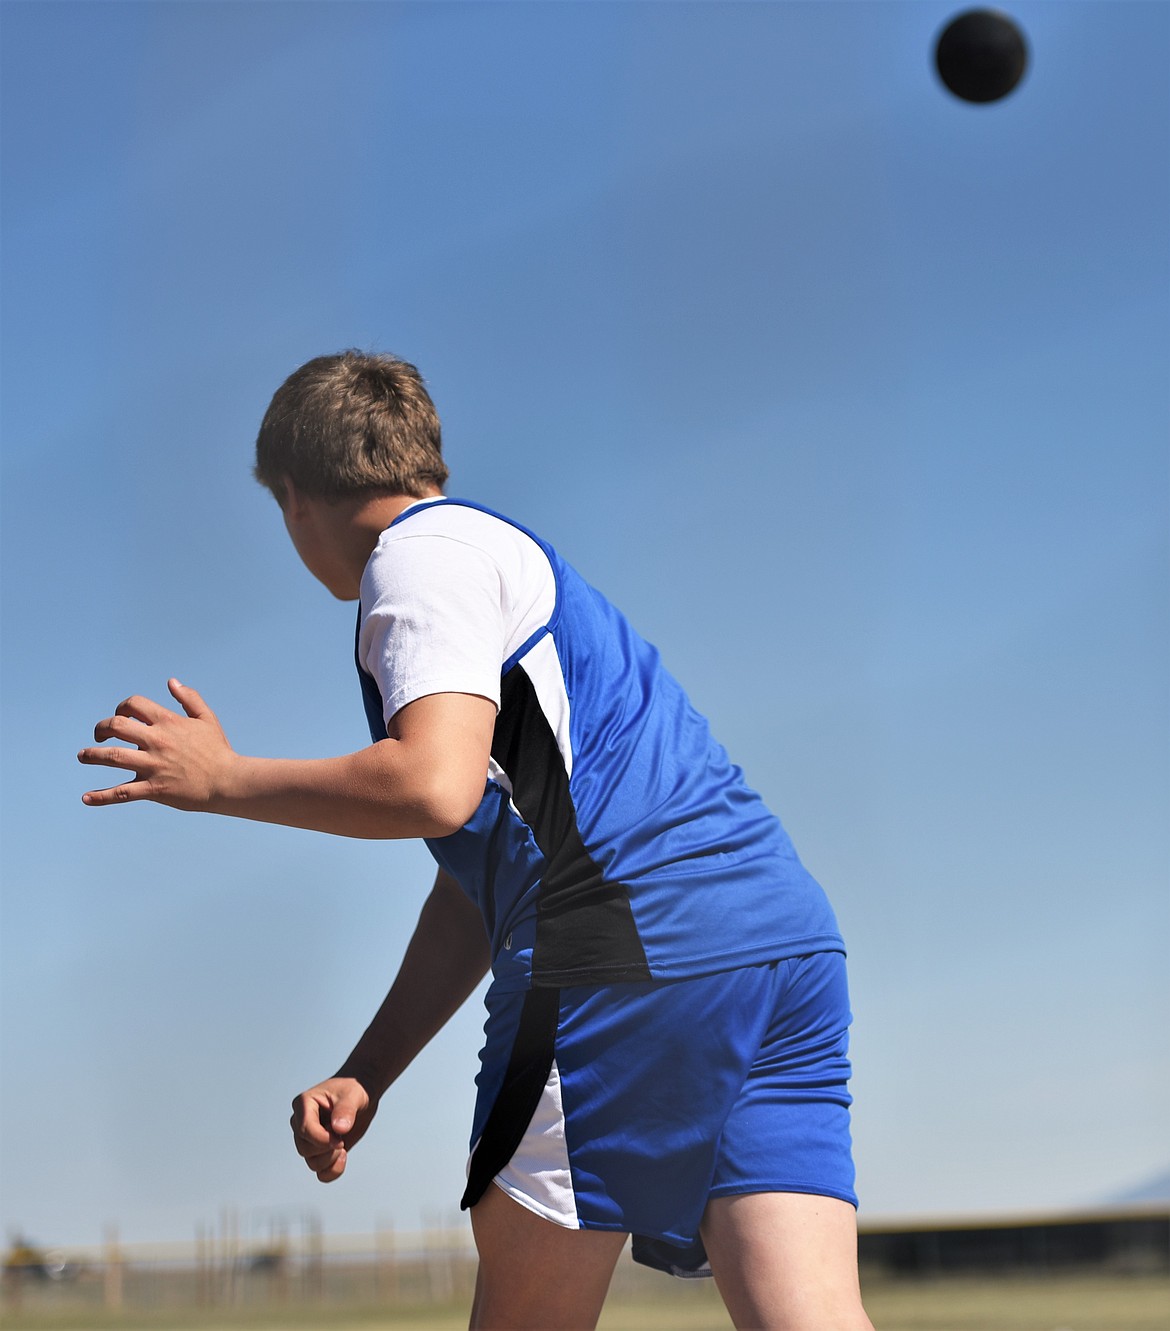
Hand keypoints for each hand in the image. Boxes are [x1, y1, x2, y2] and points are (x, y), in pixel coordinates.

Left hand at [78, 680, 234, 809]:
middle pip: (116, 726)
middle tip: (99, 735)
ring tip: (83, 755)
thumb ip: (189, 698)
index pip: (133, 705)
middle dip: (101, 729)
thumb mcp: (207, 718)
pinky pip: (121, 793)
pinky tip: (86, 798)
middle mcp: (157, 741)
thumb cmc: (218, 750)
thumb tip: (172, 681)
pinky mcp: (154, 788)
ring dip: (92, 755)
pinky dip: (101, 797)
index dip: (121, 707)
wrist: (228, 781)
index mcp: (168, 722)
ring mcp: (153, 765)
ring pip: (112, 757)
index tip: (120, 716)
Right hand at [290, 1078, 376, 1181]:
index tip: (341, 1137)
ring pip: (311, 1162)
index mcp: (304, 1104)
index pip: (305, 1129)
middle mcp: (301, 1123)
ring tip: (344, 1144)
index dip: (322, 1139)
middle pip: (305, 1149)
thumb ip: (346, 1110)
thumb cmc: (354, 1089)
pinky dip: (331, 1171)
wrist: (361, 1094)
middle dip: (327, 1149)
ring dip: (330, 1160)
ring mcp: (309, 1138)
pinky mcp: (320, 1150)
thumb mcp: (353, 1095)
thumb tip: (339, 1129)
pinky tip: (343, 1157)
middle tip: (343, 1137)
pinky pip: (320, 1172)